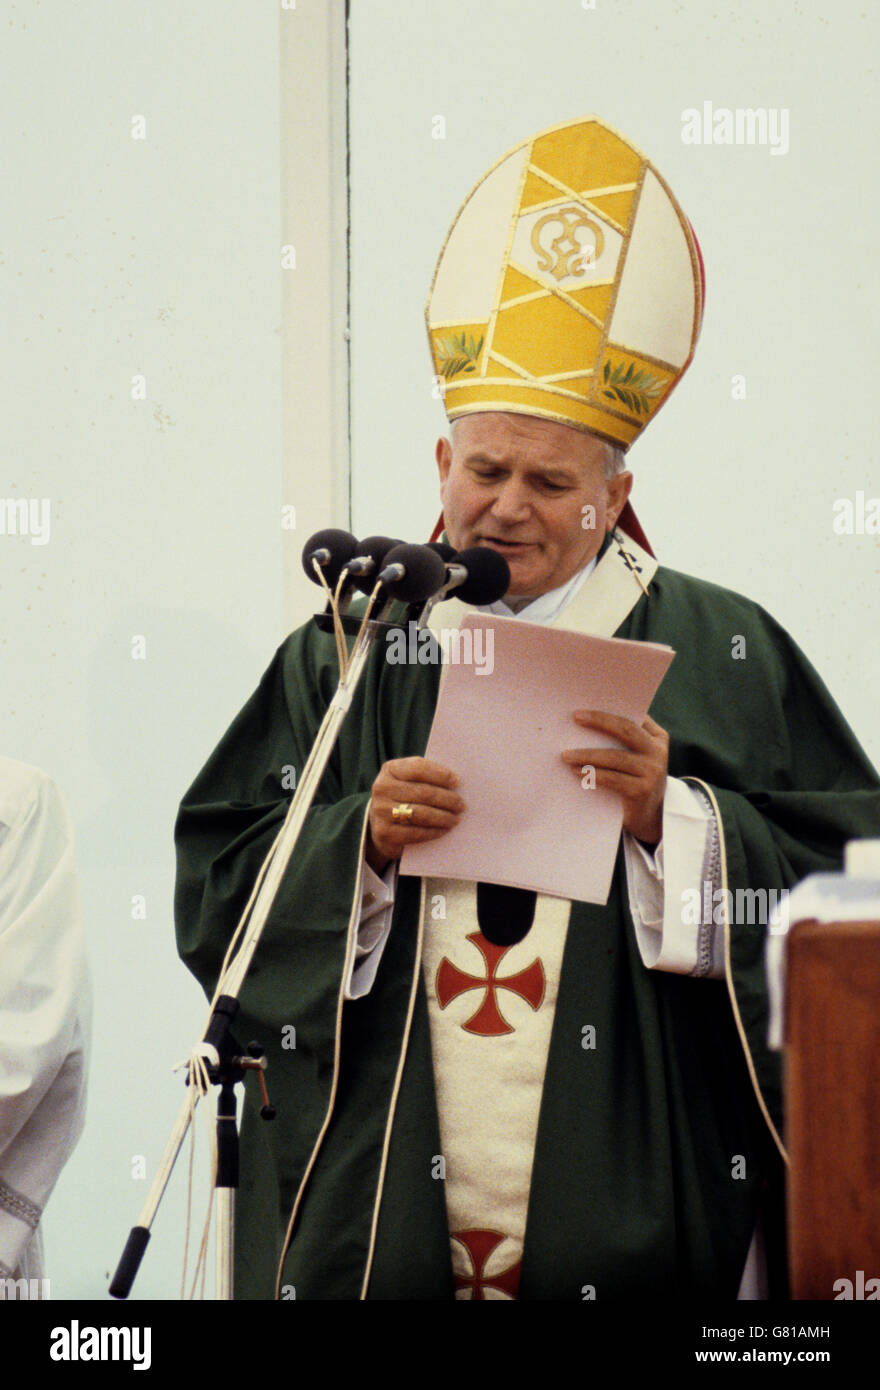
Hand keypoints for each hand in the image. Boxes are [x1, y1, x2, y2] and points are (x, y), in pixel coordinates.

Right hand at [366, 757, 464, 872]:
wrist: (378, 822)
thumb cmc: (402, 796)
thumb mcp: (408, 780)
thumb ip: (426, 778)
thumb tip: (456, 783)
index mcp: (390, 769)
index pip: (418, 768)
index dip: (440, 774)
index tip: (456, 781)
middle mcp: (382, 788)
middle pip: (423, 792)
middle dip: (447, 799)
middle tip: (461, 805)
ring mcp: (381, 811)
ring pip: (421, 813)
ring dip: (443, 817)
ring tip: (456, 818)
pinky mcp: (385, 832)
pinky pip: (416, 832)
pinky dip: (434, 832)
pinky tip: (444, 830)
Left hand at [562, 711, 668, 846]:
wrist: (648, 816)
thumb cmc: (634, 778)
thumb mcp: (636, 755)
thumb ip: (623, 738)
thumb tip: (587, 719)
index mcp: (657, 737)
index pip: (634, 716)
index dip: (611, 709)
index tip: (589, 703)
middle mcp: (658, 751)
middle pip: (627, 729)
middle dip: (600, 721)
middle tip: (576, 717)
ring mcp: (653, 771)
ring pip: (616, 757)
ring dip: (587, 754)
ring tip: (566, 755)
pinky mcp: (642, 790)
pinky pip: (612, 778)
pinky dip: (593, 774)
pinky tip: (577, 772)